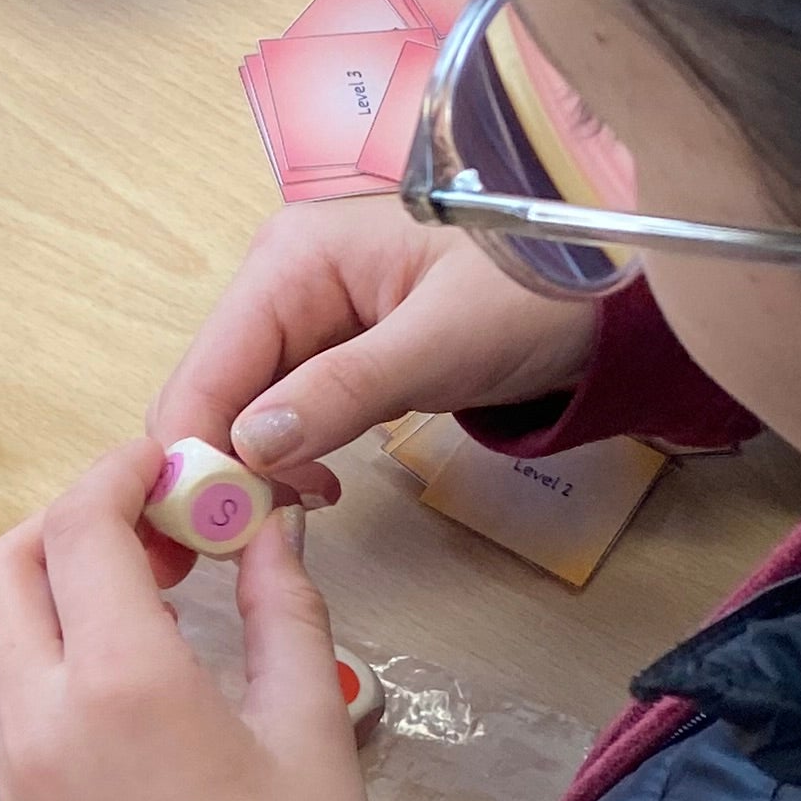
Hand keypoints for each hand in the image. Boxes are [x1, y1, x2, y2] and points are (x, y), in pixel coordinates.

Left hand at [0, 440, 389, 800]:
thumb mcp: (311, 731)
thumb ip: (285, 611)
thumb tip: (271, 528)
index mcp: (121, 681)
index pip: (84, 526)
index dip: (124, 474)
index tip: (172, 466)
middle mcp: (41, 716)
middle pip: (6, 566)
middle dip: (69, 522)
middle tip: (155, 526)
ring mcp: (13, 769)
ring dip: (39, 583)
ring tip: (136, 591)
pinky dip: (31, 647)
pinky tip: (112, 662)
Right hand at [152, 205, 597, 499]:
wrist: (608, 290)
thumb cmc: (533, 293)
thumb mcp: (442, 344)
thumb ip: (344, 392)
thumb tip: (249, 447)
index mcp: (290, 261)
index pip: (206, 370)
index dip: (192, 454)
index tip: (205, 535)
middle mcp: (277, 283)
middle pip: (209, 393)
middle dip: (219, 468)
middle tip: (250, 539)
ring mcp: (300, 318)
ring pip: (238, 412)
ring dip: (253, 470)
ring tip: (305, 507)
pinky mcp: (326, 353)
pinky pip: (278, 415)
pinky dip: (285, 459)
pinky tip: (319, 486)